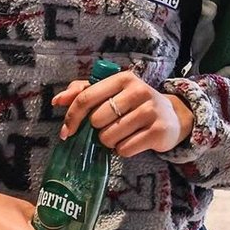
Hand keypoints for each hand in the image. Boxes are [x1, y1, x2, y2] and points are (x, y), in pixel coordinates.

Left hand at [53, 70, 192, 156]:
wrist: (172, 116)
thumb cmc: (134, 104)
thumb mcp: (112, 92)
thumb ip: (83, 92)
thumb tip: (58, 100)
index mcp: (122, 78)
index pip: (86, 97)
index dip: (72, 116)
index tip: (67, 132)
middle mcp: (138, 91)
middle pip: (96, 120)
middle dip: (97, 130)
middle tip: (109, 127)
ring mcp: (150, 111)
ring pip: (109, 137)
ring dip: (110, 142)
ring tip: (122, 135)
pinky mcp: (158, 131)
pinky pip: (125, 149)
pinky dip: (123, 150)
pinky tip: (132, 141)